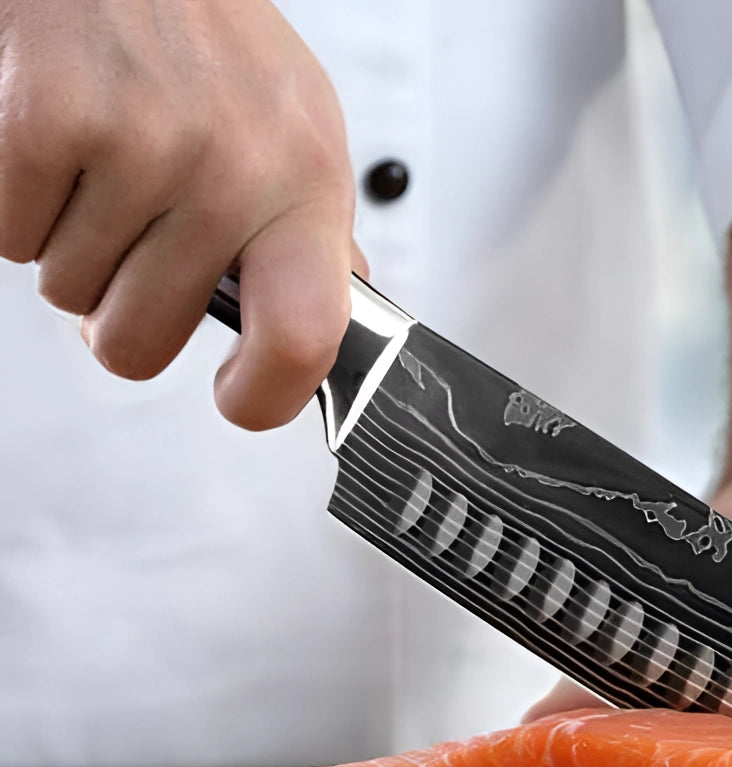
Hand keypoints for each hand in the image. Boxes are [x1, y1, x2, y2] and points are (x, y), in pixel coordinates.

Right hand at [0, 0, 357, 428]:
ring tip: (105, 169)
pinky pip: (10, 239)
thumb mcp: (296, 131)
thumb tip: (339, 315)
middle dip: (122, 312)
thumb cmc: (211, 41)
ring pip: (69, 294)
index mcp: (306, 184)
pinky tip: (60, 146)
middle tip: (136, 241)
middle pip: (140, 343)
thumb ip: (313, 235)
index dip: (263, 398)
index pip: (303, 338)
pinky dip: (21, 207)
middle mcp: (232, 168)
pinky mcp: (46, 119)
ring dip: (74, 250)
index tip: (239, 400)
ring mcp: (140, 144)